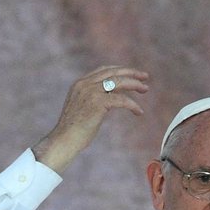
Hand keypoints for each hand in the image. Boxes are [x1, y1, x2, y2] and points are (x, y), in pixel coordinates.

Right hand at [33, 65, 149, 172]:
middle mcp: (85, 84)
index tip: (131, 74)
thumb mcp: (81, 108)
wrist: (63, 140)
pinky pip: (121, 100)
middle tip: (145, 77)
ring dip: (135, 84)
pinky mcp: (98, 103)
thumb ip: (92, 99)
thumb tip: (109, 101)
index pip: (103, 70)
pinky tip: (139, 111)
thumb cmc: (72, 130)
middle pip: (113, 72)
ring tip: (145, 90)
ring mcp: (91, 92)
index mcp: (80, 83)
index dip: (119, 70)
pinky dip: (132, 105)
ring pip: (119, 82)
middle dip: (131, 73)